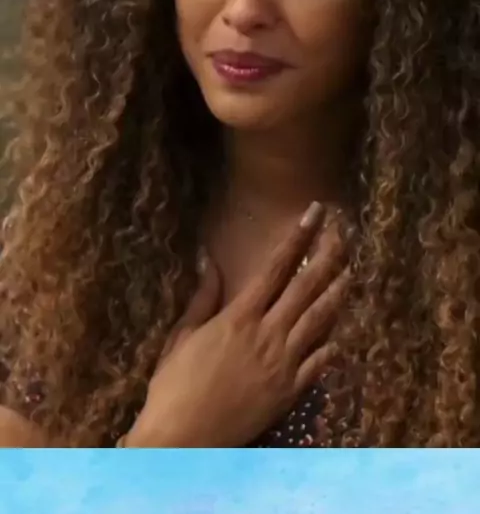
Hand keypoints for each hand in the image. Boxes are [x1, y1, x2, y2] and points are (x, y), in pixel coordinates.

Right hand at [126, 202, 349, 447]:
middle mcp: (268, 334)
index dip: (299, 236)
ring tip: (351, 272)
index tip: (315, 213)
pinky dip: (332, 343)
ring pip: (320, 320)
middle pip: (306, 287)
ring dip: (337, 292)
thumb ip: (202, 298)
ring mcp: (284, 364)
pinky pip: (319, 362)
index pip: (277, 266)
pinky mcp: (290, 392)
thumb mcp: (182, 336)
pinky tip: (342, 331)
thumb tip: (207, 258)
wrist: (184, 440)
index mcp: (240, 316)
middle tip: (343, 232)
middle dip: (327, 255)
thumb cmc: (174, 386)